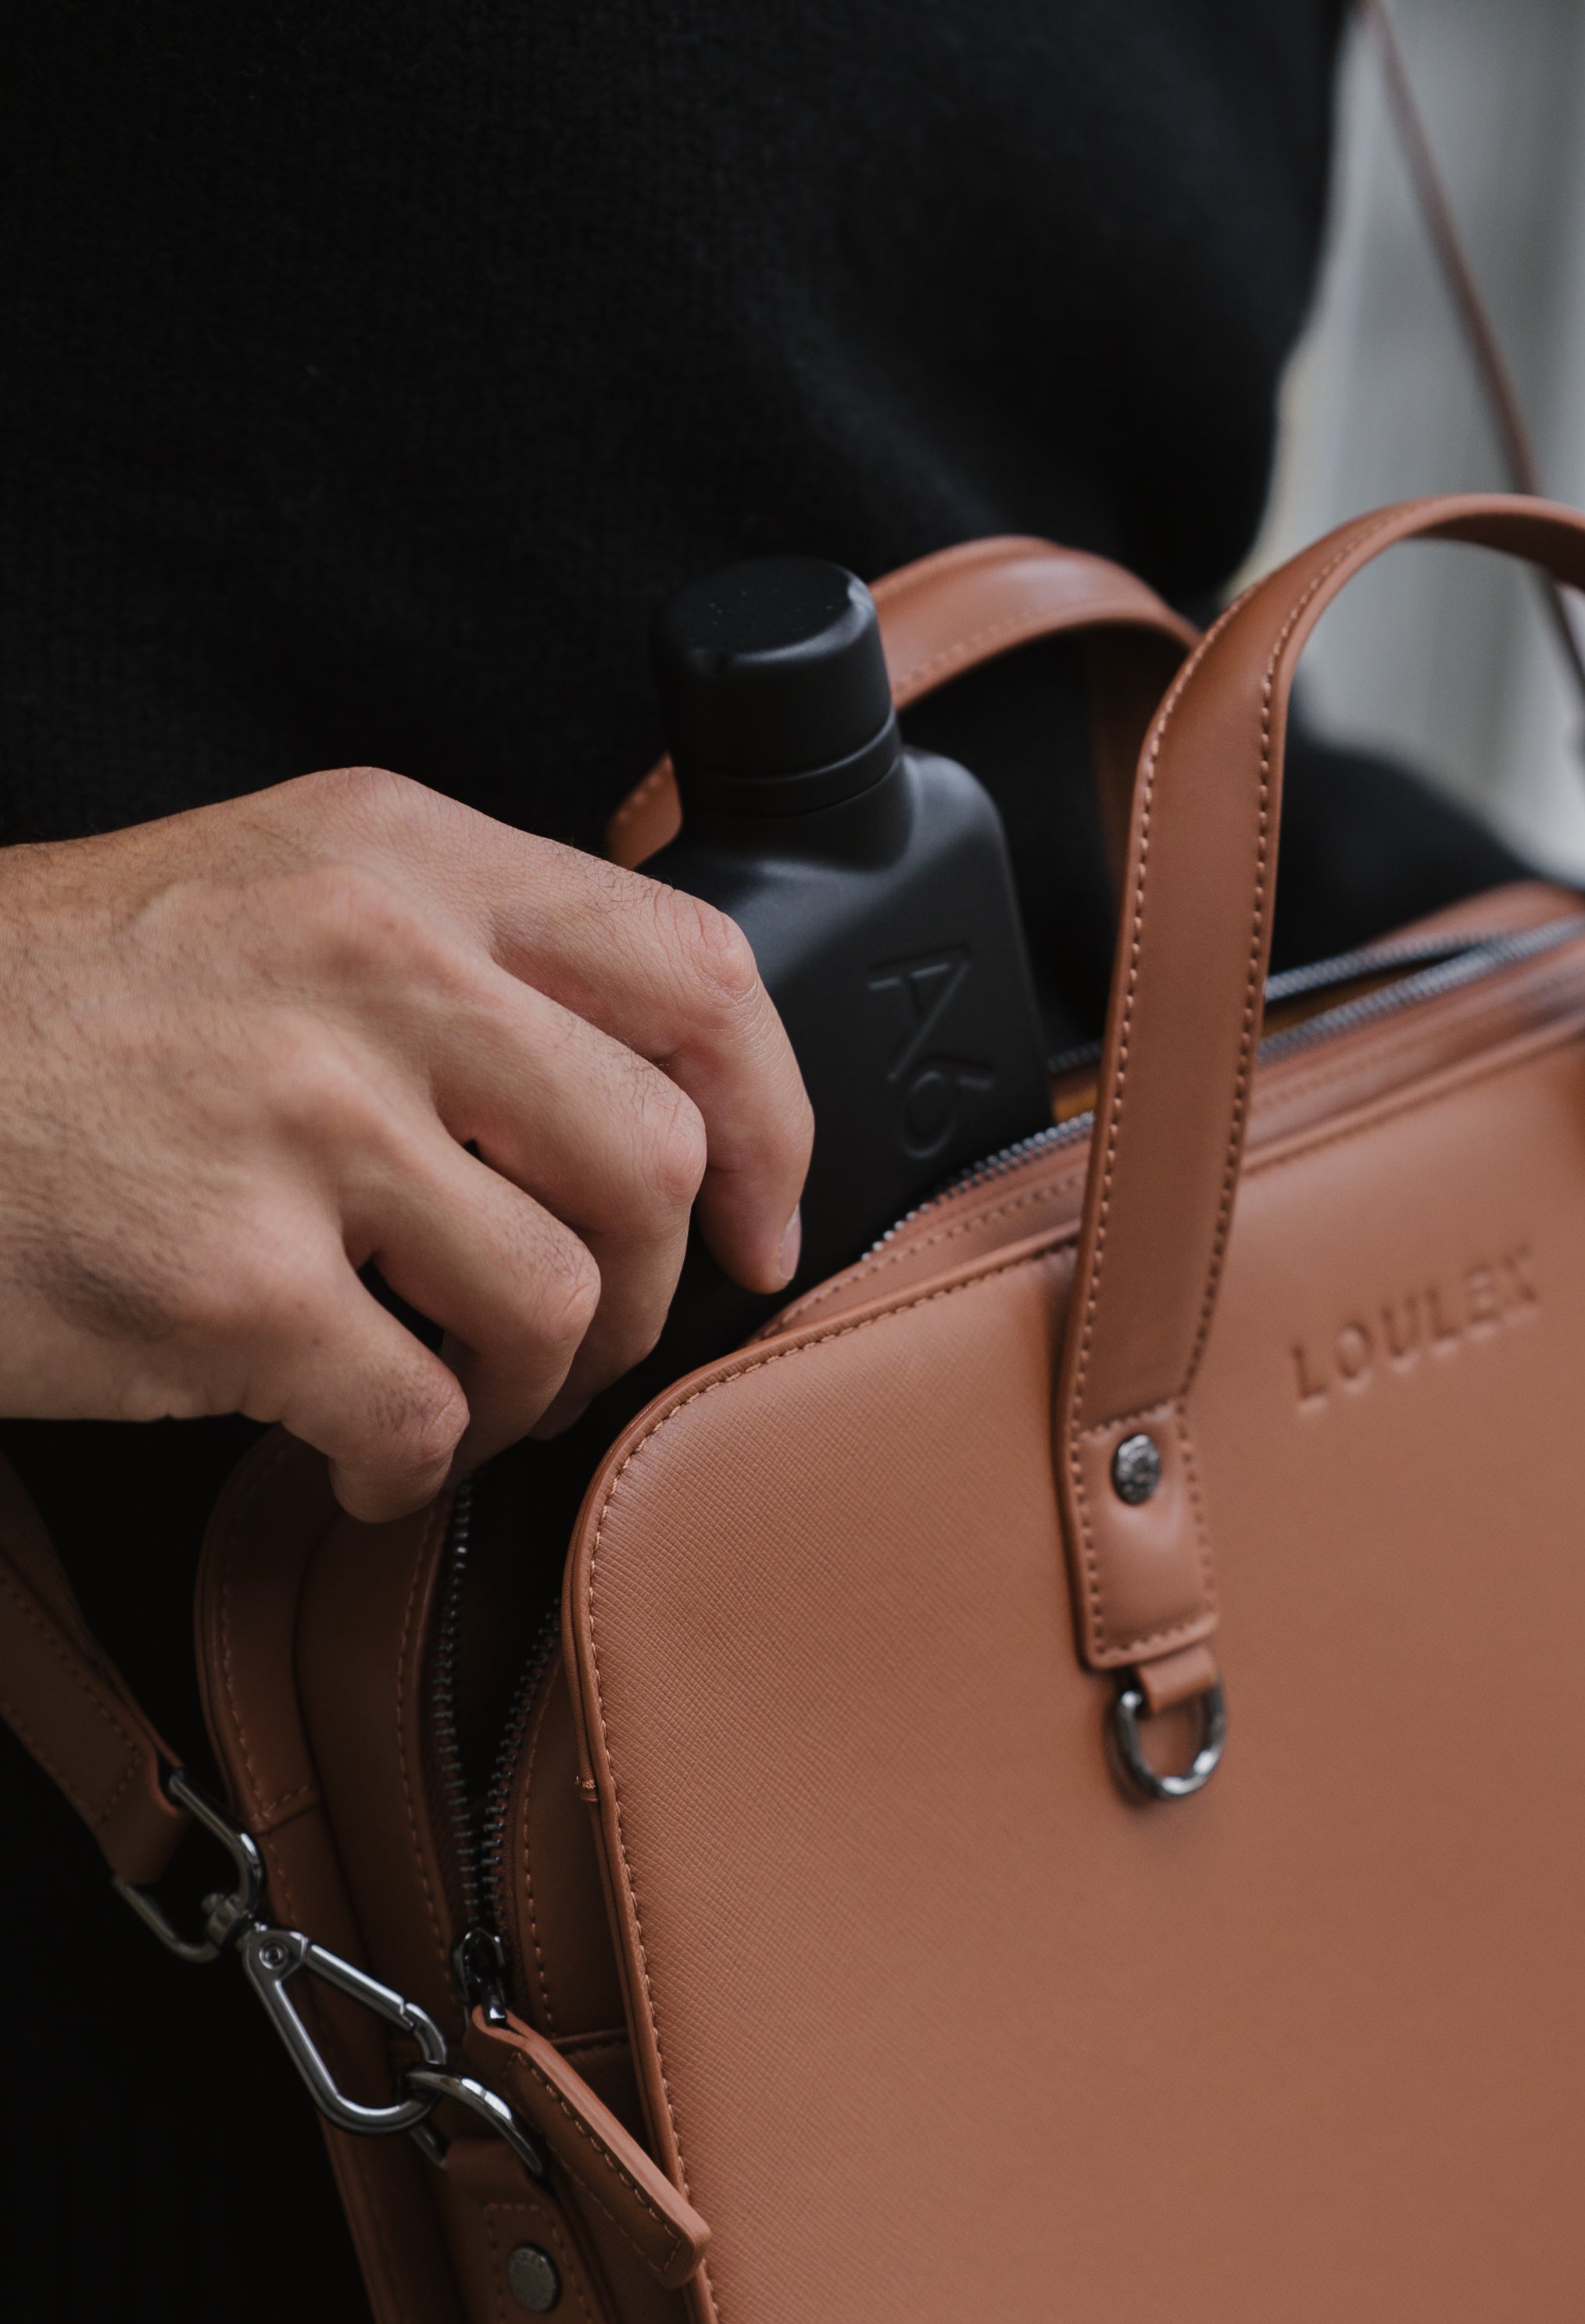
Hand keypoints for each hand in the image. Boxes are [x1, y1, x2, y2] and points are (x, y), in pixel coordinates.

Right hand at [0, 769, 810, 1520]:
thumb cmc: (44, 1018)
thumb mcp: (262, 897)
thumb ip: (450, 955)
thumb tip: (643, 1087)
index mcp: (396, 856)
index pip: (694, 971)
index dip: (771, 1122)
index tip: (765, 1226)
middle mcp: (368, 963)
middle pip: (652, 1160)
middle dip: (646, 1292)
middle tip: (578, 1345)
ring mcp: (299, 1121)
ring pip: (556, 1302)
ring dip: (531, 1391)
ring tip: (461, 1399)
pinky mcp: (231, 1279)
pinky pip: (424, 1415)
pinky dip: (413, 1467)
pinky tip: (358, 1455)